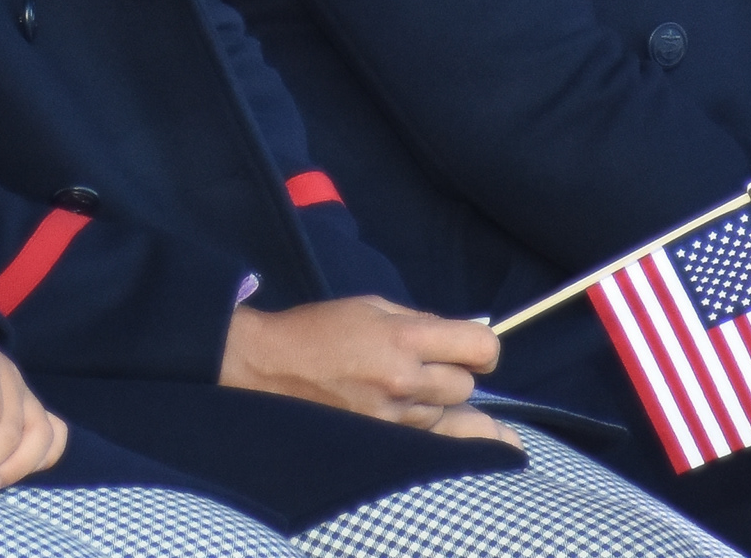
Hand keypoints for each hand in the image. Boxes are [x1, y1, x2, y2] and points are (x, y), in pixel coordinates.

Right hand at [220, 296, 504, 438]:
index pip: (481, 348)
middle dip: (453, 374)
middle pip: (466, 386)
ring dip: (436, 403)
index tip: (471, 350)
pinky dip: (425, 426)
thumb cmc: (319, 330)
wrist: (268, 367)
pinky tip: (412, 414)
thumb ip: (421, 322)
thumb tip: (463, 338)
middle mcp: (403, 381)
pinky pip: (426, 439)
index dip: (482, 348)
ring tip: (400, 388)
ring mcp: (393, 418)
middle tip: (425, 366)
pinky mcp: (380, 442)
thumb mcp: (372, 306)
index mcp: (403, 338)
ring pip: (448, 416)